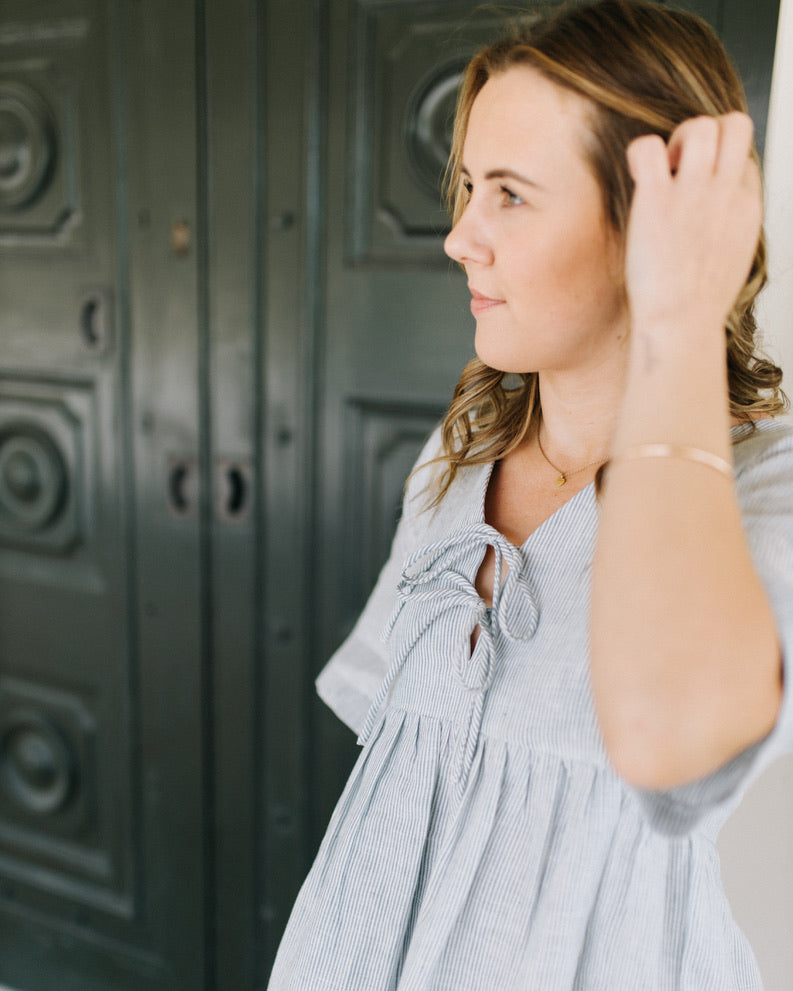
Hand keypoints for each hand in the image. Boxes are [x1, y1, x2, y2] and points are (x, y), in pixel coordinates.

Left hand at [624, 113, 761, 335]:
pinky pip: (648, 147)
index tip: (698, 188)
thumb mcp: (732, 258)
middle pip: (734, 125)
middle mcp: (725, 192)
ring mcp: (693, 193)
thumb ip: (728, 228)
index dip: (720, 163)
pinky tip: (636, 178)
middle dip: (707, 132)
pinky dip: (639, 152)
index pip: (745, 155)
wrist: (681, 324)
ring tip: (661, 172)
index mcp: (746, 207)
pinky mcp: (657, 200)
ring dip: (675, 138)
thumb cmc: (698, 303)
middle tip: (682, 165)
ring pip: (699, 125)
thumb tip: (714, 220)